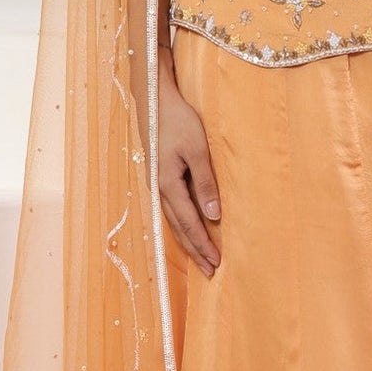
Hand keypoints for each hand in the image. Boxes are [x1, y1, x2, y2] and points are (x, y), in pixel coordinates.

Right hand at [155, 61, 221, 275]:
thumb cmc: (178, 121)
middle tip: (211, 271)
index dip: (203, 244)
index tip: (217, 263)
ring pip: (173, 220)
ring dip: (188, 241)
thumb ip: (205, 183)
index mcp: (167, 184)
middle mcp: (159, 188)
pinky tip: (187, 230)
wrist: (154, 99)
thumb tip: (214, 216)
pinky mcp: (159, 176)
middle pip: (179, 228)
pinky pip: (170, 209)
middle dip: (196, 250)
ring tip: (201, 258)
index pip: (189, 223)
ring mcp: (156, 183)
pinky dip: (181, 225)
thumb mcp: (197, 150)